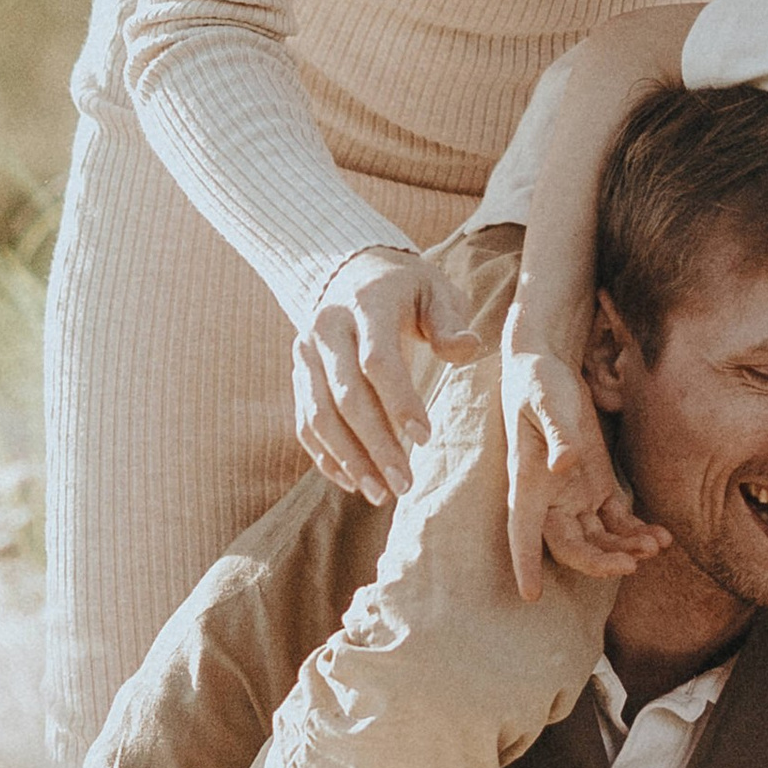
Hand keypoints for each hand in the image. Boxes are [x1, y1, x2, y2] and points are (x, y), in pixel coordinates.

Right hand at [293, 247, 489, 501]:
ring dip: (348, 460)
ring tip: (380, 494)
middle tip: (404, 485)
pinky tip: (353, 482)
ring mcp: (305, 353)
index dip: (399, 402)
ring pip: (319, 416)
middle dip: (375, 445)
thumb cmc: (409, 290)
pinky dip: (325, 456)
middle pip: (346, 396)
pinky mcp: (299, 374)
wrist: (353, 272)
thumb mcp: (436, 292)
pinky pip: (305, 422)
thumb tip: (468, 349)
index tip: (425, 438)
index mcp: (365, 304)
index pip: (377, 361)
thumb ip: (451, 323)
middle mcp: (326, 328)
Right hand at [505, 340, 667, 599]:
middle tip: (630, 565)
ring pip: (598, 539)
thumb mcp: (546, 403)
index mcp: (528, 484)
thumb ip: (556, 434)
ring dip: (624, 549)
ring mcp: (574, 496)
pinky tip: (662, 538)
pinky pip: (616, 521)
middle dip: (598, 562)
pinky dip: (637, 533)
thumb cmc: (538, 384)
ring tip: (655, 547)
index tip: (530, 595)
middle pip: (570, 546)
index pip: (522, 531)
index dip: (525, 563)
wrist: (547, 367)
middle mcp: (550, 499)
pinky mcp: (596, 487)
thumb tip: (564, 465)